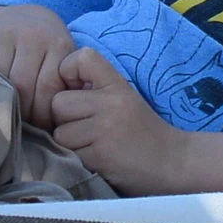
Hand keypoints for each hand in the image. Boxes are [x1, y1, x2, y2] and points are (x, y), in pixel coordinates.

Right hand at [0, 3, 75, 127]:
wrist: (24, 17)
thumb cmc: (48, 49)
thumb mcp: (63, 61)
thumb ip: (67, 86)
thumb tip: (65, 122)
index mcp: (58, 44)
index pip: (48, 88)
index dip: (43, 114)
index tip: (43, 126)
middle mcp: (33, 35)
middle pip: (23, 86)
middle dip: (24, 112)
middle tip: (25, 125)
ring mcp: (6, 34)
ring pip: (2, 81)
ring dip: (6, 102)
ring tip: (11, 113)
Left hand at [48, 47, 189, 194]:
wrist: (173, 163)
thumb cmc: (142, 132)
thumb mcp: (123, 99)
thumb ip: (92, 90)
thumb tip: (49, 91)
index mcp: (117, 84)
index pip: (80, 58)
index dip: (67, 73)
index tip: (76, 90)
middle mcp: (111, 102)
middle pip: (58, 102)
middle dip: (65, 119)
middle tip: (87, 129)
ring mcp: (105, 129)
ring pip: (59, 132)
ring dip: (70, 143)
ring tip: (94, 146)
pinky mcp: (100, 155)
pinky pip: (69, 154)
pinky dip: (79, 160)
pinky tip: (99, 160)